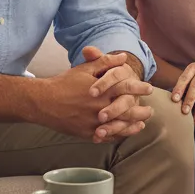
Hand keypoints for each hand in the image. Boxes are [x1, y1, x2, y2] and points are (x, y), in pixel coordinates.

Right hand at [35, 47, 152, 141]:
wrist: (43, 102)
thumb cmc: (65, 83)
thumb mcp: (85, 69)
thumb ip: (105, 62)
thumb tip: (122, 57)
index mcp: (101, 90)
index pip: (126, 88)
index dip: (139, 88)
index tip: (149, 88)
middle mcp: (100, 108)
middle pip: (127, 111)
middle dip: (141, 111)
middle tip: (151, 110)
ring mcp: (94, 122)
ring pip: (119, 126)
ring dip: (133, 125)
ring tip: (142, 123)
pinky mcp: (87, 133)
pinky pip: (106, 136)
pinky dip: (117, 135)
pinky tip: (124, 133)